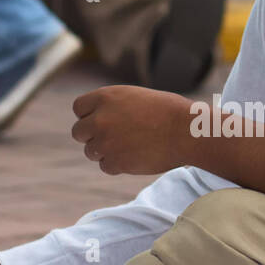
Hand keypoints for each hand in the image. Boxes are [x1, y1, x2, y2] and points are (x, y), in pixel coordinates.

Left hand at [71, 86, 192, 175]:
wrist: (186, 132)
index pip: (79, 108)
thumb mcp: (135, 97)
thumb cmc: (168, 112)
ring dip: (106, 151)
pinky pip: (105, 167)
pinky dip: (118, 165)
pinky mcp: (114, 162)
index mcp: (105, 97)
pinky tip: (136, 157)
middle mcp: (100, 119)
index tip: (102, 121)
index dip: (89, 116)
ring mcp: (105, 142)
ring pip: (91, 151)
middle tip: (114, 138)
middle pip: (79, 132)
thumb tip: (95, 119)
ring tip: (130, 147)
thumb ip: (112, 107)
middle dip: (93, 136)